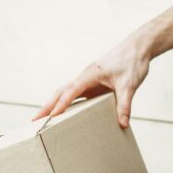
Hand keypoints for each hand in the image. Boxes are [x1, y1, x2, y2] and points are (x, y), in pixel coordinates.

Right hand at [32, 36, 151, 127]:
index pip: (71, 91)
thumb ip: (125, 104)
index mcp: (90, 74)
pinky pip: (77, 94)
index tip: (51, 117)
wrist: (138, 48)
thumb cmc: (132, 62)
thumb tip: (122, 123)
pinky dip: (67, 103)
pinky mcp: (94, 83)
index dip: (61, 105)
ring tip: (43, 119)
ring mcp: (89, 80)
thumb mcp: (129, 85)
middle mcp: (86, 76)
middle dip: (48, 105)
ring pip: (66, 92)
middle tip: (34, 120)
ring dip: (54, 104)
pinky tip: (65, 113)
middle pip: (61, 91)